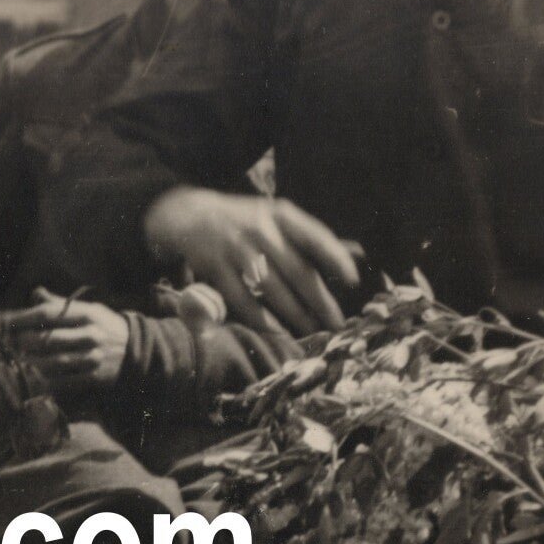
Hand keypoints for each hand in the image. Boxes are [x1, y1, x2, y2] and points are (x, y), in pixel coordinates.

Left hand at [0, 289, 129, 400]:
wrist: (135, 349)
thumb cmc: (104, 325)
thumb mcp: (88, 309)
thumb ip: (61, 304)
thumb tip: (36, 292)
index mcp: (86, 314)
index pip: (49, 313)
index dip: (24, 318)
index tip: (6, 323)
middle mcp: (89, 334)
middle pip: (49, 338)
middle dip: (24, 342)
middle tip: (8, 345)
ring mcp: (92, 357)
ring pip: (55, 361)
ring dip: (33, 363)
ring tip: (18, 362)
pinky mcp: (94, 377)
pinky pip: (66, 381)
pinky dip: (48, 382)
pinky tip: (34, 379)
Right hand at [143, 186, 358, 336]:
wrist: (191, 214)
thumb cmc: (245, 221)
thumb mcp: (274, 217)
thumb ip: (305, 236)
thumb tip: (351, 257)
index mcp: (281, 214)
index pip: (314, 236)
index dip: (335, 258)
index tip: (352, 280)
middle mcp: (260, 229)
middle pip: (297, 270)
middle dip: (320, 300)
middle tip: (337, 322)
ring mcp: (236, 248)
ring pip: (272, 288)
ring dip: (295, 313)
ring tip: (313, 330)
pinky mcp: (215, 267)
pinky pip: (242, 298)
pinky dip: (260, 317)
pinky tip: (277, 330)